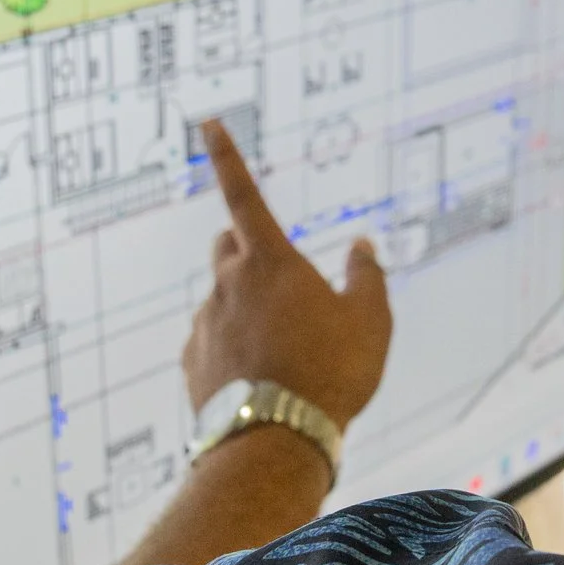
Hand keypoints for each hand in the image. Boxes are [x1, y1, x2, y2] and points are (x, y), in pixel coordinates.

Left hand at [182, 119, 392, 427]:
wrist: (277, 441)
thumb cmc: (331, 373)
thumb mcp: (371, 321)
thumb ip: (367, 276)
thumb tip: (362, 246)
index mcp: (270, 260)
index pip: (242, 193)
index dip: (226, 155)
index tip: (207, 123)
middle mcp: (228, 283)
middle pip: (228, 245)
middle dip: (248, 249)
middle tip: (283, 281)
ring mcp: (205, 322)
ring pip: (222, 297)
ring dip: (246, 309)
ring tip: (284, 352)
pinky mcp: (192, 361)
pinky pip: (212, 340)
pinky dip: (232, 348)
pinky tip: (261, 378)